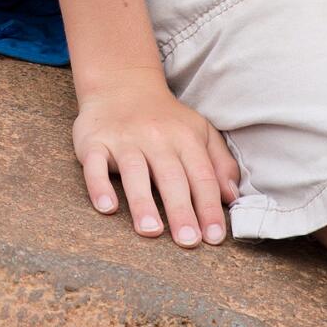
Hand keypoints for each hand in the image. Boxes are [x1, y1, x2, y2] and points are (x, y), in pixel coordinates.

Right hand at [71, 75, 238, 247]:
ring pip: (134, 172)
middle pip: (171, 177)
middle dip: (181, 210)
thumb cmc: (166, 119)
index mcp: (185, 138)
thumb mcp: (200, 132)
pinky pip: (95, 165)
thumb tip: (232, 197)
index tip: (215, 237)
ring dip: (143, 202)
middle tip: (188, 241)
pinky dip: (99, 186)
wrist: (120, 85)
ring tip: (151, 231)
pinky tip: (107, 208)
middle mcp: (156, 138)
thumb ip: (220, 163)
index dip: (209, 207)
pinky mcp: (94, 142)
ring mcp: (124, 140)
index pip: (202, 176)